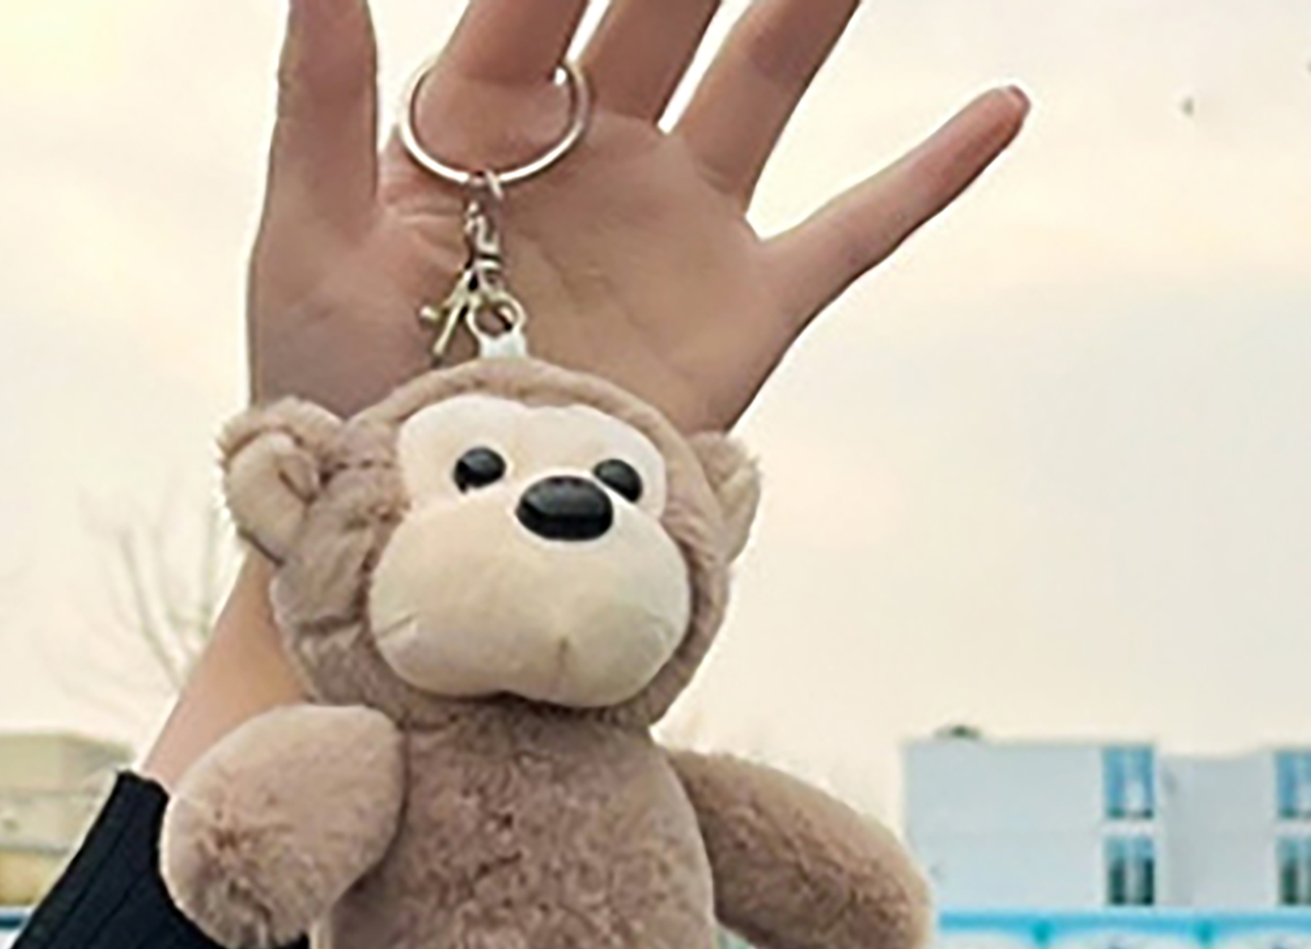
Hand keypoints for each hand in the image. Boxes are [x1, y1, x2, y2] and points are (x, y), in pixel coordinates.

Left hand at [253, 0, 1029, 432]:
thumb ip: (321, 105)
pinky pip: (855, 232)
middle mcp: (591, 155)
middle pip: (668, 0)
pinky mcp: (743, 313)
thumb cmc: (341, 397)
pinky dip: (929, 178)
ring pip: (768, 80)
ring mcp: (675, 228)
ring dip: (816, 3)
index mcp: (482, 124)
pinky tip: (1001, 107)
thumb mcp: (309, 249)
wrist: (431, 534)